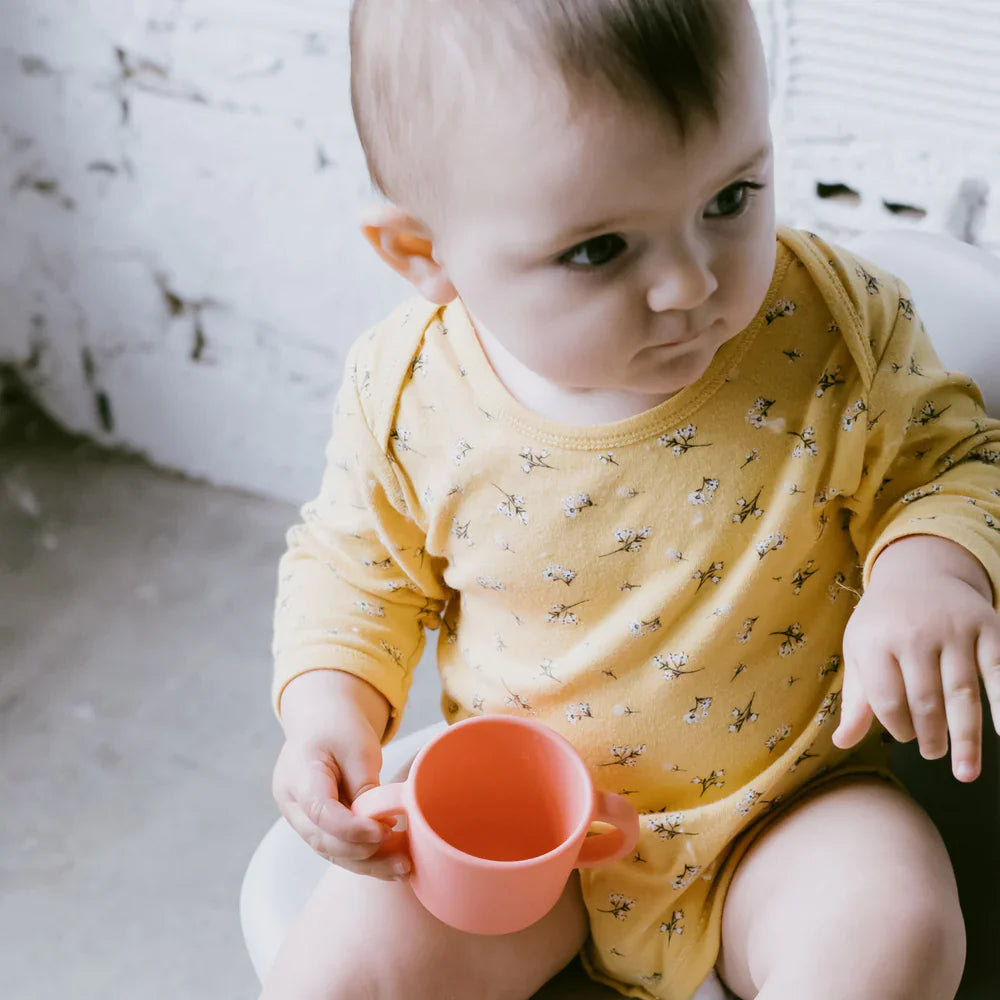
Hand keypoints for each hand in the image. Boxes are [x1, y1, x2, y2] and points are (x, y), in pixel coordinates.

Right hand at [272, 673, 409, 880]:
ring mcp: (298, 817)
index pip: (321, 812)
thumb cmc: (338, 725)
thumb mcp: (358, 746)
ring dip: (367, 863)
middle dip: (365, 855)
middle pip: (324, 840)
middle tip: (403, 861)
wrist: (319, 718)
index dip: (352, 829)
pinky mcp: (313, 824)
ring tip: (403, 868)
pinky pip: (335, 846)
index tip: (385, 831)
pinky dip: (362, 855)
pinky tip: (390, 863)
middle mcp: (291, 803)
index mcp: (298, 776)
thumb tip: (381, 824)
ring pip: (330, 851)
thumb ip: (366, 785)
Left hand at [833, 536, 999, 781]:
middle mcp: (914, 633)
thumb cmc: (883, 624)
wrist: (917, 573)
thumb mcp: (860, 652)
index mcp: (875, 640)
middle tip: (932, 753)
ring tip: (965, 771)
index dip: (897, 727)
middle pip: (925, 700)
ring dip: (966, 737)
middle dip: (931, 736)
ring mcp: (952, 629)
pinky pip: (998, 671)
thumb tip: (841, 742)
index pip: (887, 699)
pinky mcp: (987, 626)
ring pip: (962, 693)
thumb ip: (856, 699)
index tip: (905, 736)